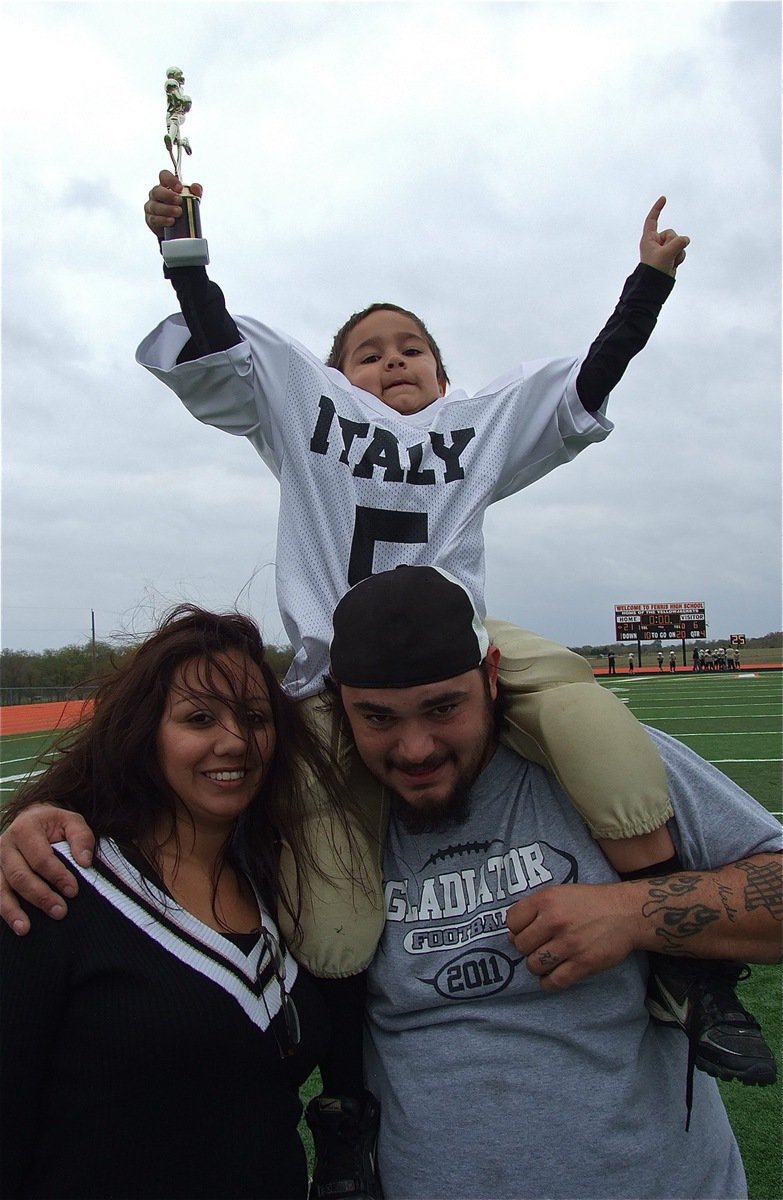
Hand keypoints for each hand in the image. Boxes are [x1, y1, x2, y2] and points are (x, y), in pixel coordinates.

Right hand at [0, 805, 94, 934]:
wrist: (31, 820)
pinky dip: (4, 912)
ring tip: (26, 929)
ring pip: (1, 889)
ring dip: (13, 910)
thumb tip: (85, 862)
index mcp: (25, 828)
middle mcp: (5, 845)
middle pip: (20, 876)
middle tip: (60, 911)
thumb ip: (81, 838)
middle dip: (40, 896)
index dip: (57, 876)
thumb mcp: (72, 821)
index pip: (41, 858)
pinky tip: (15, 926)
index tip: (73, 891)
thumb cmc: (54, 824)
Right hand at [144, 168, 202, 238]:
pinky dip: (163, 220)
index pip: (163, 175)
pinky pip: (154, 219)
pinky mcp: (151, 220)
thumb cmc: (183, 208)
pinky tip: (171, 221)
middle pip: (156, 190)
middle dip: (168, 195)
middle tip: (179, 200)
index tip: (180, 188)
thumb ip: (195, 191)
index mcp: (165, 185)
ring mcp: (151, 207)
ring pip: (155, 206)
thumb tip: (195, 188)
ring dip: (167, 209)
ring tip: (178, 212)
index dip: (170, 179)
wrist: (178, 227)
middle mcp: (156, 194)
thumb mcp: (192, 199)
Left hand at [506, 882, 642, 991]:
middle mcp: (555, 920)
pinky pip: (553, 982)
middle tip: (541, 946)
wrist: (626, 912)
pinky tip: (554, 975)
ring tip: (549, 960)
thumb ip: (535, 909)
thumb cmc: (590, 902)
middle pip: (520, 946)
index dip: (516, 929)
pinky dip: (549, 983)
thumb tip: (512, 935)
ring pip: (533, 965)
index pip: (511, 921)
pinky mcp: (583, 963)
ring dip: (538, 966)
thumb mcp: (559, 893)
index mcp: (546, 899)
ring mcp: (569, 943)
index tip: (527, 931)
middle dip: (527, 948)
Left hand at [640, 196, 688, 276]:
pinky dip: (680, 257)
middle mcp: (656, 242)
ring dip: (677, 252)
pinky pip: (681, 250)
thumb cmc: (655, 269)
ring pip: (678, 242)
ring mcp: (664, 248)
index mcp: (648, 239)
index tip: (663, 198)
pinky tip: (674, 264)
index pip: (652, 220)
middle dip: (673, 243)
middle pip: (671, 233)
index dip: (657, 209)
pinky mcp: (671, 255)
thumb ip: (678, 242)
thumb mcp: (667, 253)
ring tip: (669, 262)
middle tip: (666, 256)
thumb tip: (686, 240)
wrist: (655, 285)